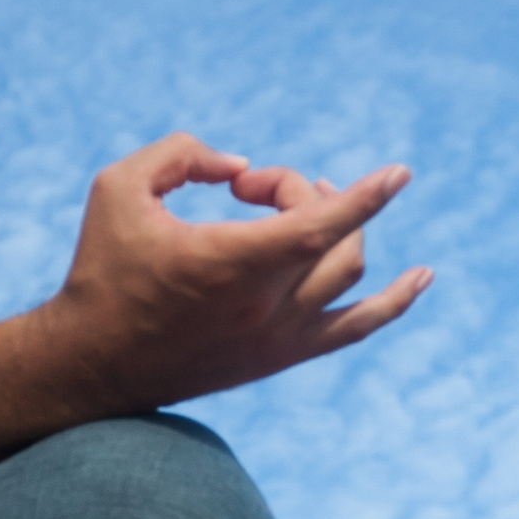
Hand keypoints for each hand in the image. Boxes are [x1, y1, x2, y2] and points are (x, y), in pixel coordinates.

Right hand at [39, 133, 432, 411]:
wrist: (94, 363)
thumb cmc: (103, 271)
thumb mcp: (120, 189)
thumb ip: (182, 154)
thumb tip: (239, 165)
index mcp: (230, 265)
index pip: (318, 226)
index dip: (365, 197)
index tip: (399, 173)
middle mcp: (265, 308)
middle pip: (326, 234)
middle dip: (300, 192)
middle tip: (248, 187)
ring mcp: (279, 339)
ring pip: (350, 274)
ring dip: (342, 228)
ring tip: (310, 203)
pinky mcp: (281, 358)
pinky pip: (355, 329)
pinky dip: (394, 302)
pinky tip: (423, 277)